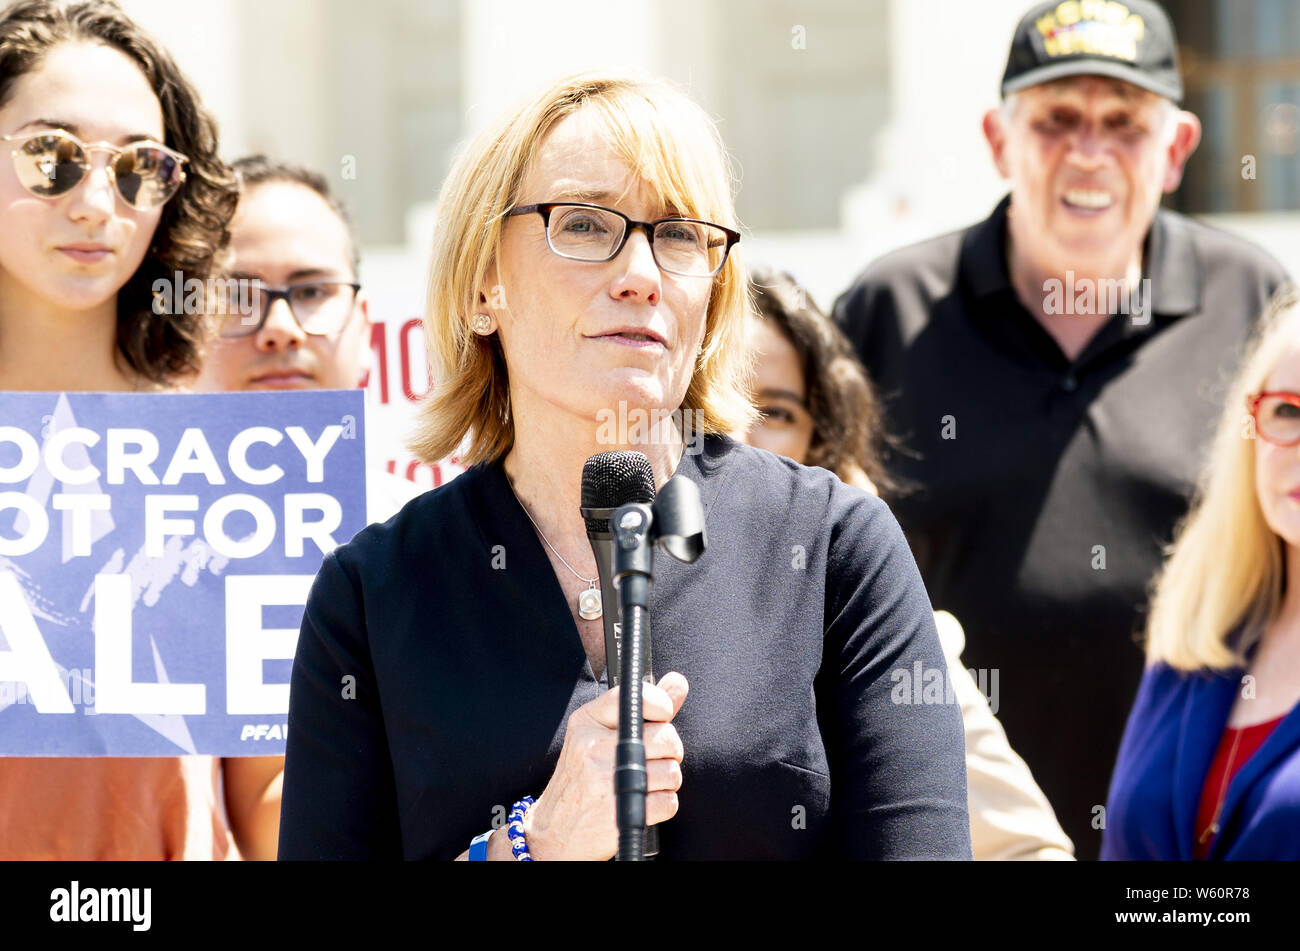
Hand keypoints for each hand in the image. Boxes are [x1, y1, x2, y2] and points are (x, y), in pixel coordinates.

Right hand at [523, 672, 687, 860]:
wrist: (553, 831)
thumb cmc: (581, 778)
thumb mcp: (598, 734)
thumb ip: (642, 708)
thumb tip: (678, 681)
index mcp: (587, 722)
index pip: (634, 698)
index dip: (661, 703)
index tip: (663, 714)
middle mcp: (594, 748)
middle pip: (664, 737)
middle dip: (670, 750)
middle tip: (656, 757)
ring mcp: (606, 781)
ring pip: (671, 771)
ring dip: (667, 780)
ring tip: (646, 782)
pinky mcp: (621, 813)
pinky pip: (669, 802)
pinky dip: (664, 804)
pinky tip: (644, 803)